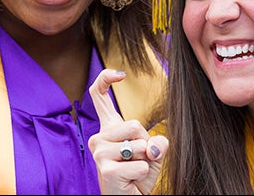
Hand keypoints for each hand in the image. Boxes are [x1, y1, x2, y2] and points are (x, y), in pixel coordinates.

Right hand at [88, 69, 167, 194]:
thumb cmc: (139, 172)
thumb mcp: (153, 152)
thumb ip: (156, 141)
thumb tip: (152, 146)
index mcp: (108, 127)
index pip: (98, 96)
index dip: (105, 79)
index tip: (120, 74)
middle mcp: (98, 136)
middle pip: (134, 124)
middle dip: (145, 141)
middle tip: (138, 158)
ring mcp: (99, 152)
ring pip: (139, 143)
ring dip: (145, 159)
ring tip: (133, 168)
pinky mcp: (106, 169)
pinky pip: (140, 164)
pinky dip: (144, 172)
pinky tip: (131, 179)